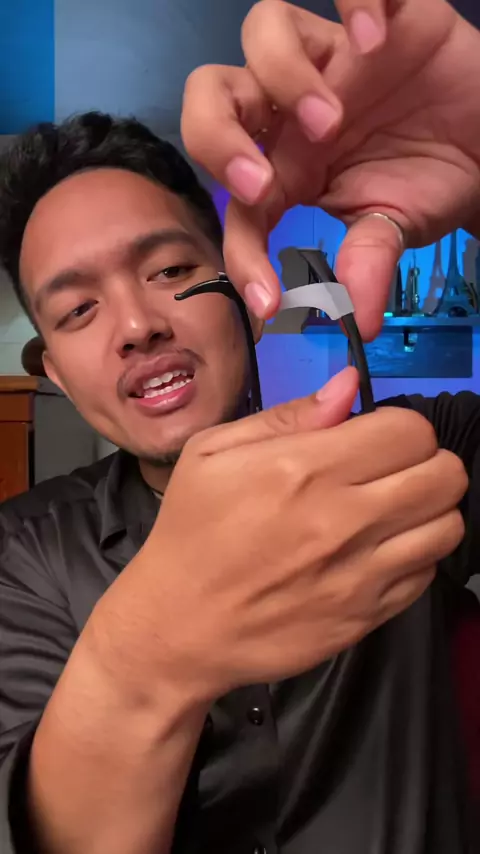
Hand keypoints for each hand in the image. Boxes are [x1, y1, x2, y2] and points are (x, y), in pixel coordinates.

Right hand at [101, 368, 466, 700]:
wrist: (178, 628)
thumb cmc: (191, 531)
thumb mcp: (213, 454)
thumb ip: (288, 415)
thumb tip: (348, 385)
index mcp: (303, 470)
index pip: (409, 431)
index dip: (399, 427)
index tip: (373, 439)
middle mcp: (343, 521)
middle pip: (445, 475)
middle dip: (426, 462)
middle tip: (392, 470)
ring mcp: (360, 574)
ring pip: (448, 525)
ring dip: (429, 510)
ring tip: (392, 511)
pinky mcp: (367, 617)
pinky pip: (428, 574)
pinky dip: (414, 556)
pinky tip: (378, 552)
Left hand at [182, 0, 479, 338]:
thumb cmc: (429, 183)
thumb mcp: (393, 230)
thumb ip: (367, 264)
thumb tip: (361, 322)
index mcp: (287, 167)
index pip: (238, 205)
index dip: (242, 252)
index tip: (269, 299)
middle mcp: (293, 110)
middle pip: (211, 94)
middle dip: (218, 138)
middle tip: (262, 182)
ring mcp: (332, 58)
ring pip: (262, 30)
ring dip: (285, 78)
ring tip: (333, 119)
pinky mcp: (381, 17)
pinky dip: (354, 0)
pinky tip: (376, 40)